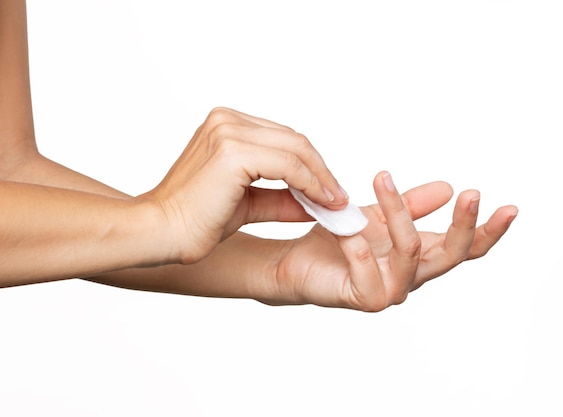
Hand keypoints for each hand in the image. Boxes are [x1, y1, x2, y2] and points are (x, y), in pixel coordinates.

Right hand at [143, 107, 347, 263]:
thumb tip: (319, 202)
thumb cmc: (196, 220)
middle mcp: (227, 120)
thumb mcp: (249, 203)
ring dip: (321, 177)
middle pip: (293, 139)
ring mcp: (229, 131)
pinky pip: (289, 166)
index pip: (282, 138)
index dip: (311, 163)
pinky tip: (322, 202)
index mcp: (225, 124)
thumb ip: (283, 198)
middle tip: (339, 197)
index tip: (330, 190)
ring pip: (296, 149)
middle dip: (321, 169)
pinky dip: (311, 183)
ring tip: (335, 202)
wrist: (162, 233)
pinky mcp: (233, 152)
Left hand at [269, 172, 517, 310]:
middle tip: (471, 194)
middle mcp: (413, 275)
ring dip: (399, 213)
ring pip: (410, 251)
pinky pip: (367, 268)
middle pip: (452, 255)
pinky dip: (359, 242)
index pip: (465, 247)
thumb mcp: (380, 214)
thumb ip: (413, 205)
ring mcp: (391, 289)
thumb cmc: (341, 239)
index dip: (489, 231)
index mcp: (423, 256)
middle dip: (464, 225)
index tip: (510, 208)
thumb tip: (448, 187)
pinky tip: (351, 224)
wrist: (299, 261)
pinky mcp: (364, 298)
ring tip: (382, 179)